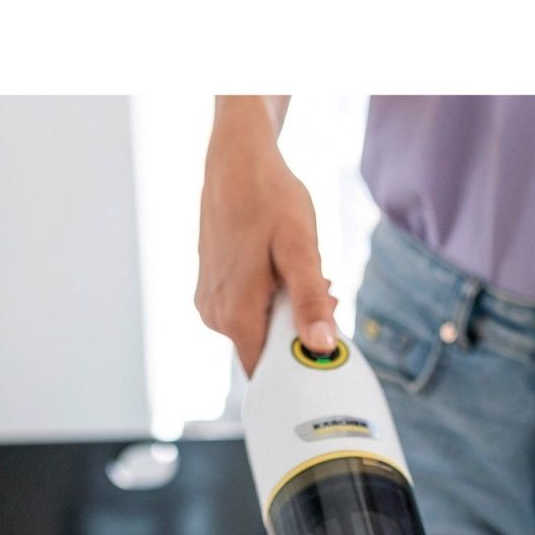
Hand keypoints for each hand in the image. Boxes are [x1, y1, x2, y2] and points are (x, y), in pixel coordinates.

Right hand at [195, 98, 336, 374]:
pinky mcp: (210, 291)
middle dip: (298, 332)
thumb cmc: (270, 198)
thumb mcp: (301, 249)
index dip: (300, 363)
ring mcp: (209, 304)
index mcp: (236, 315)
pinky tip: (279, 272)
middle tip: (323, 293)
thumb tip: (321, 345)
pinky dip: (269, 301)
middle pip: (266, 351)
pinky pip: (246, 313)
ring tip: (298, 274)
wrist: (236, 162)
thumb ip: (309, 301)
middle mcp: (215, 316)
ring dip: (285, 314)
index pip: (268, 373)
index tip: (325, 339)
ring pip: (257, 330)